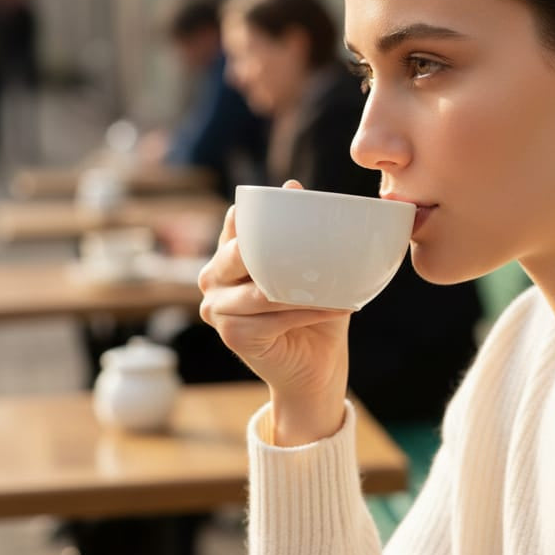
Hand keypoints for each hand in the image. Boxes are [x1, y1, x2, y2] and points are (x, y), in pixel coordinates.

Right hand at [198, 181, 350, 443]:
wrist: (316, 366)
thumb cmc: (313, 309)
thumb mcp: (307, 267)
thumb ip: (298, 232)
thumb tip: (292, 188)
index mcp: (227, 255)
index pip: (238, 222)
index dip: (261, 212)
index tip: (295, 198)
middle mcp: (212, 279)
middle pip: (239, 254)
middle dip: (277, 249)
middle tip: (320, 247)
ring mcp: (217, 309)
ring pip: (262, 288)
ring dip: (304, 287)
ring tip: (340, 282)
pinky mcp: (233, 335)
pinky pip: (275, 316)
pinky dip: (312, 310)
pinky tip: (341, 306)